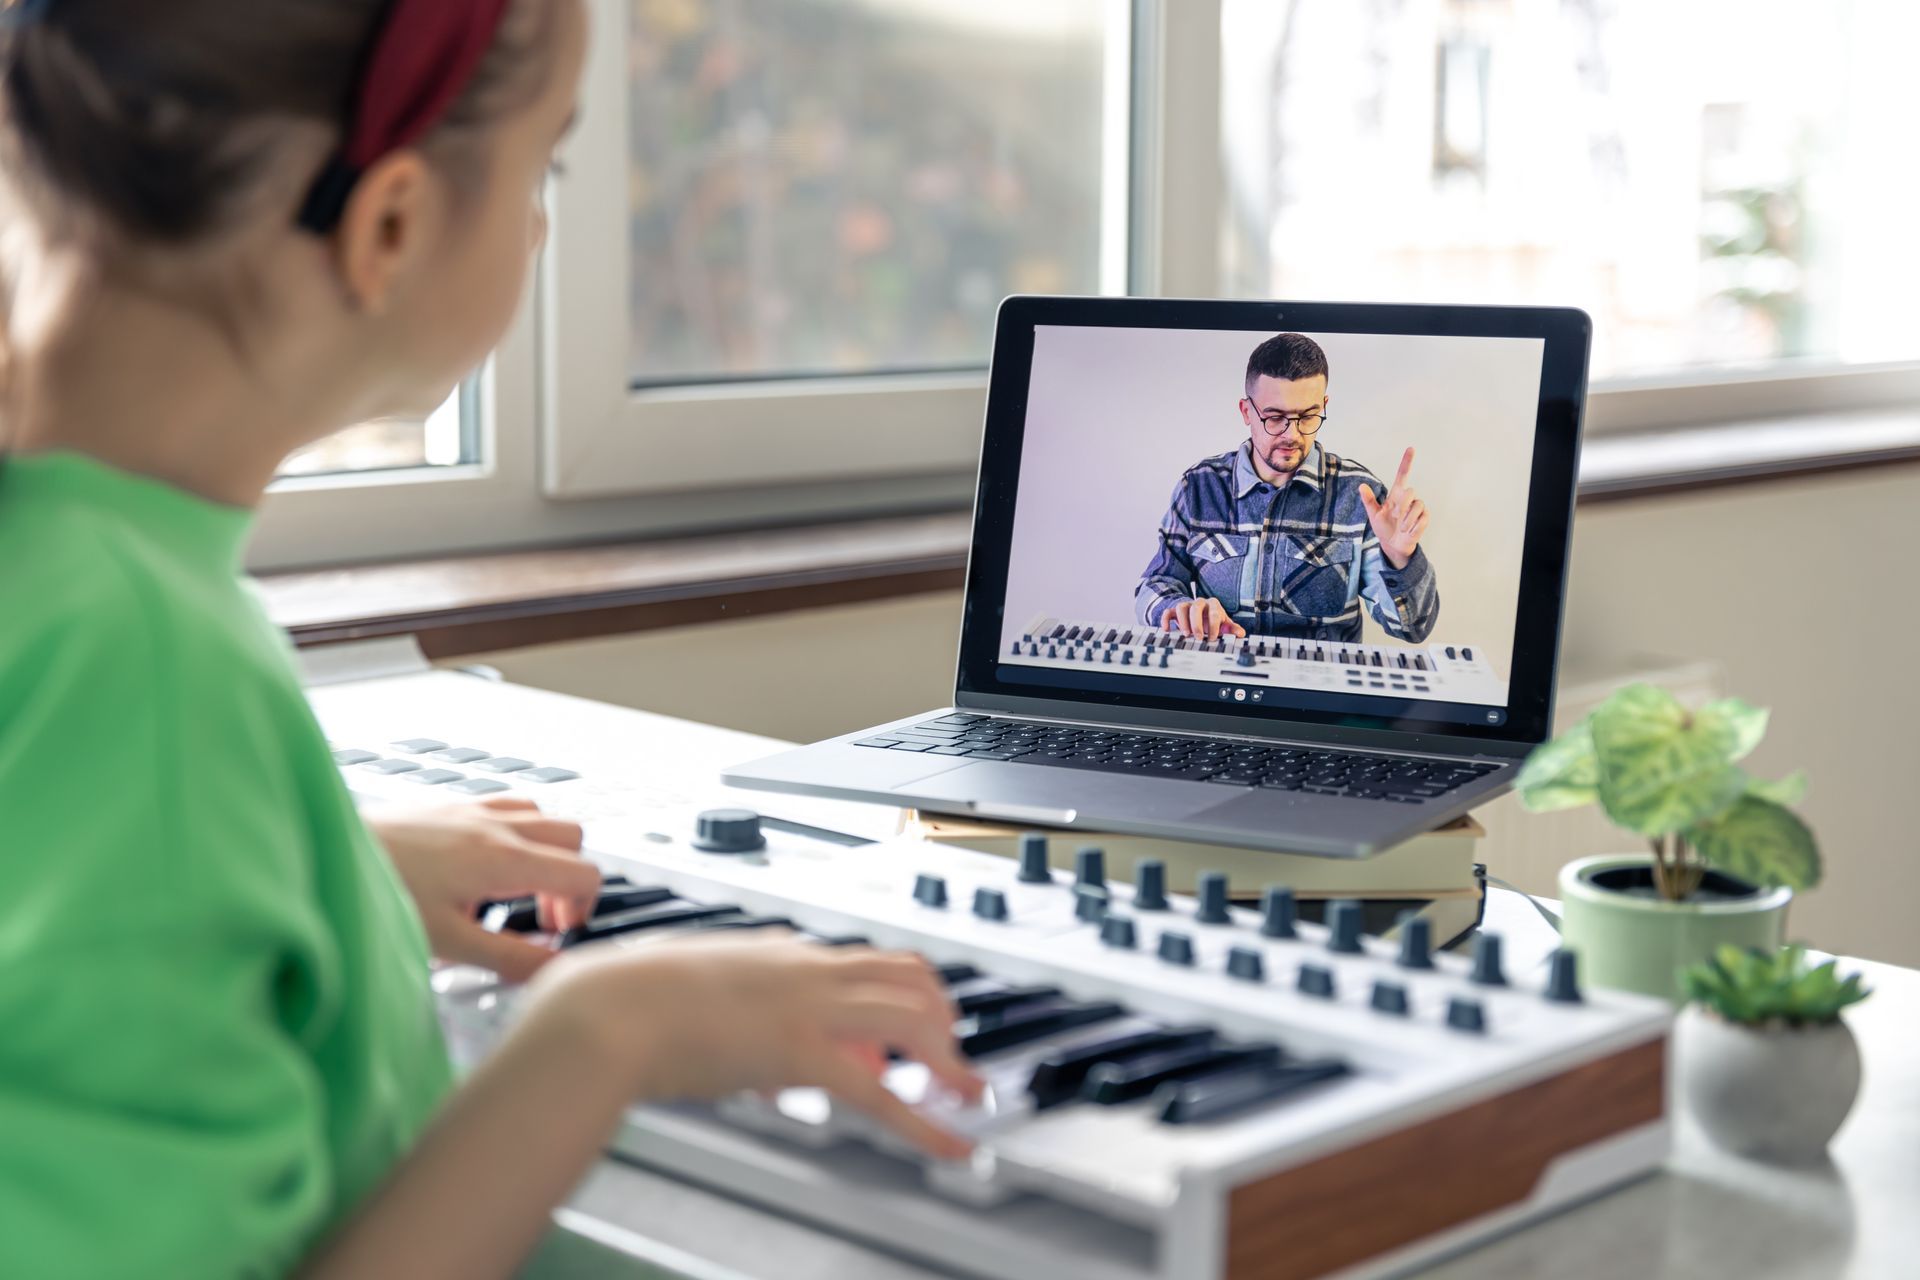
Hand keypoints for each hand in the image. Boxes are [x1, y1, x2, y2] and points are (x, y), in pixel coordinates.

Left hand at [367, 796, 601, 981]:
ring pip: (542, 816)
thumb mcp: (448, 942)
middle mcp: (495, 826)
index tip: (556, 931)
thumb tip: (553, 969)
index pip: (583, 873)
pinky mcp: (449, 805)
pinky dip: (514, 831)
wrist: (326, 853)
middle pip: (572, 837)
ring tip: (515, 886)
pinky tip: (485, 862)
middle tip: (541, 913)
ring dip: (544, 850)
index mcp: (503, 859)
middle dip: (569, 877)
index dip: (583, 908)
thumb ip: (509, 958)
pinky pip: (506, 805)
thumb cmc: (380, 892)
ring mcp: (472, 809)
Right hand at [531, 934, 984, 1159]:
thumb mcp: (678, 987)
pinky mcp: (805, 1055)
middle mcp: (804, 968)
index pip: (853, 960)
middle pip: (904, 973)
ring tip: (968, 1090)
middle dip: (938, 1010)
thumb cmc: (622, 997)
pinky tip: (952, 1143)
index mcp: (773, 951)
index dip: (884, 990)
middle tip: (951, 1049)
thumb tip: (729, 1046)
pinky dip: (928, 1124)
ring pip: (912, 1018)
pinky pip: (885, 1095)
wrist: (606, 1009)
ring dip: (947, 1057)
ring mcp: (810, 1008)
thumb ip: (712, 1007)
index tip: (893, 1018)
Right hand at [1161, 597, 1246, 639]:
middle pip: (1196, 607)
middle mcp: (1199, 603)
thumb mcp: (1224, 624)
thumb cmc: (1213, 620)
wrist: (1201, 614)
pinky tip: (1167, 630)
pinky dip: (1166, 620)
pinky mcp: (1175, 610)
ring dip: (1183, 621)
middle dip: (1197, 624)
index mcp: (1213, 605)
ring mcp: (1187, 605)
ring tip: (1186, 635)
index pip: (1214, 612)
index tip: (1213, 638)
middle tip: (1199, 638)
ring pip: (1182, 607)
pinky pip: (1169, 611)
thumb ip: (1232, 628)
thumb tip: (1241, 633)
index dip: (1214, 626)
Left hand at [1358, 447, 1428, 569]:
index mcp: (1395, 495)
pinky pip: (1422, 517)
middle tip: (1396, 516)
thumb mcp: (1373, 515)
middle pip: (1410, 491)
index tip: (1411, 448)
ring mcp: (1417, 507)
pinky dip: (1414, 526)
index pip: (1402, 474)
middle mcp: (1408, 498)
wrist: (1392, 544)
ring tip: (1402, 527)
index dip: (1407, 462)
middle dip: (1403, 505)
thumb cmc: (1383, 527)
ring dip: (1407, 519)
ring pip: (1417, 505)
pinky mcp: (1424, 517)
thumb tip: (1361, 486)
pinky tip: (1409, 530)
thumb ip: (1369, 501)